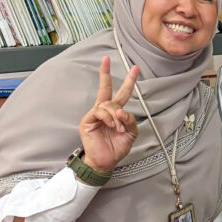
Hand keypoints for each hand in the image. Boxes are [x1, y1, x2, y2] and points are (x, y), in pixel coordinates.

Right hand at [78, 56, 139, 172]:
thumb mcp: (131, 133)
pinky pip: (100, 111)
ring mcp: (95, 115)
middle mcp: (104, 111)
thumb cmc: (117, 148)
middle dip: (105, 73)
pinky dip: (109, 118)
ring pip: (108, 104)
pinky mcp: (87, 120)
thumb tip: (121, 110)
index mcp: (116, 113)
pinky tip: (111, 126)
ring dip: (116, 116)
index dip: (128, 81)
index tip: (134, 68)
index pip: (121, 93)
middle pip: (105, 88)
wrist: (105, 162)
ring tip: (118, 128)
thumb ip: (130, 119)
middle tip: (106, 59)